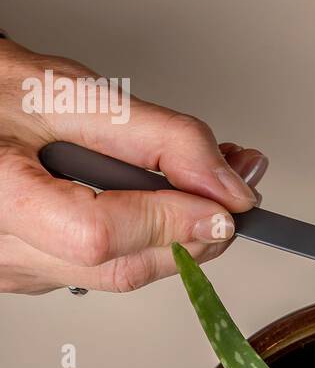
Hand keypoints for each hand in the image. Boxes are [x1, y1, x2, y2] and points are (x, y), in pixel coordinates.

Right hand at [0, 34, 266, 293]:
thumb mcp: (76, 94)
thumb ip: (160, 137)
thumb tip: (229, 183)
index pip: (98, 234)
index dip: (170, 223)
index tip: (226, 205)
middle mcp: (0, 247)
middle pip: (120, 267)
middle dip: (194, 233)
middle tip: (238, 189)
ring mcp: (12, 270)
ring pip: (120, 274)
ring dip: (178, 235)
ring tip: (209, 182)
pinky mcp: (30, 274)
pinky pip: (102, 269)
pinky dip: (146, 238)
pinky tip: (163, 201)